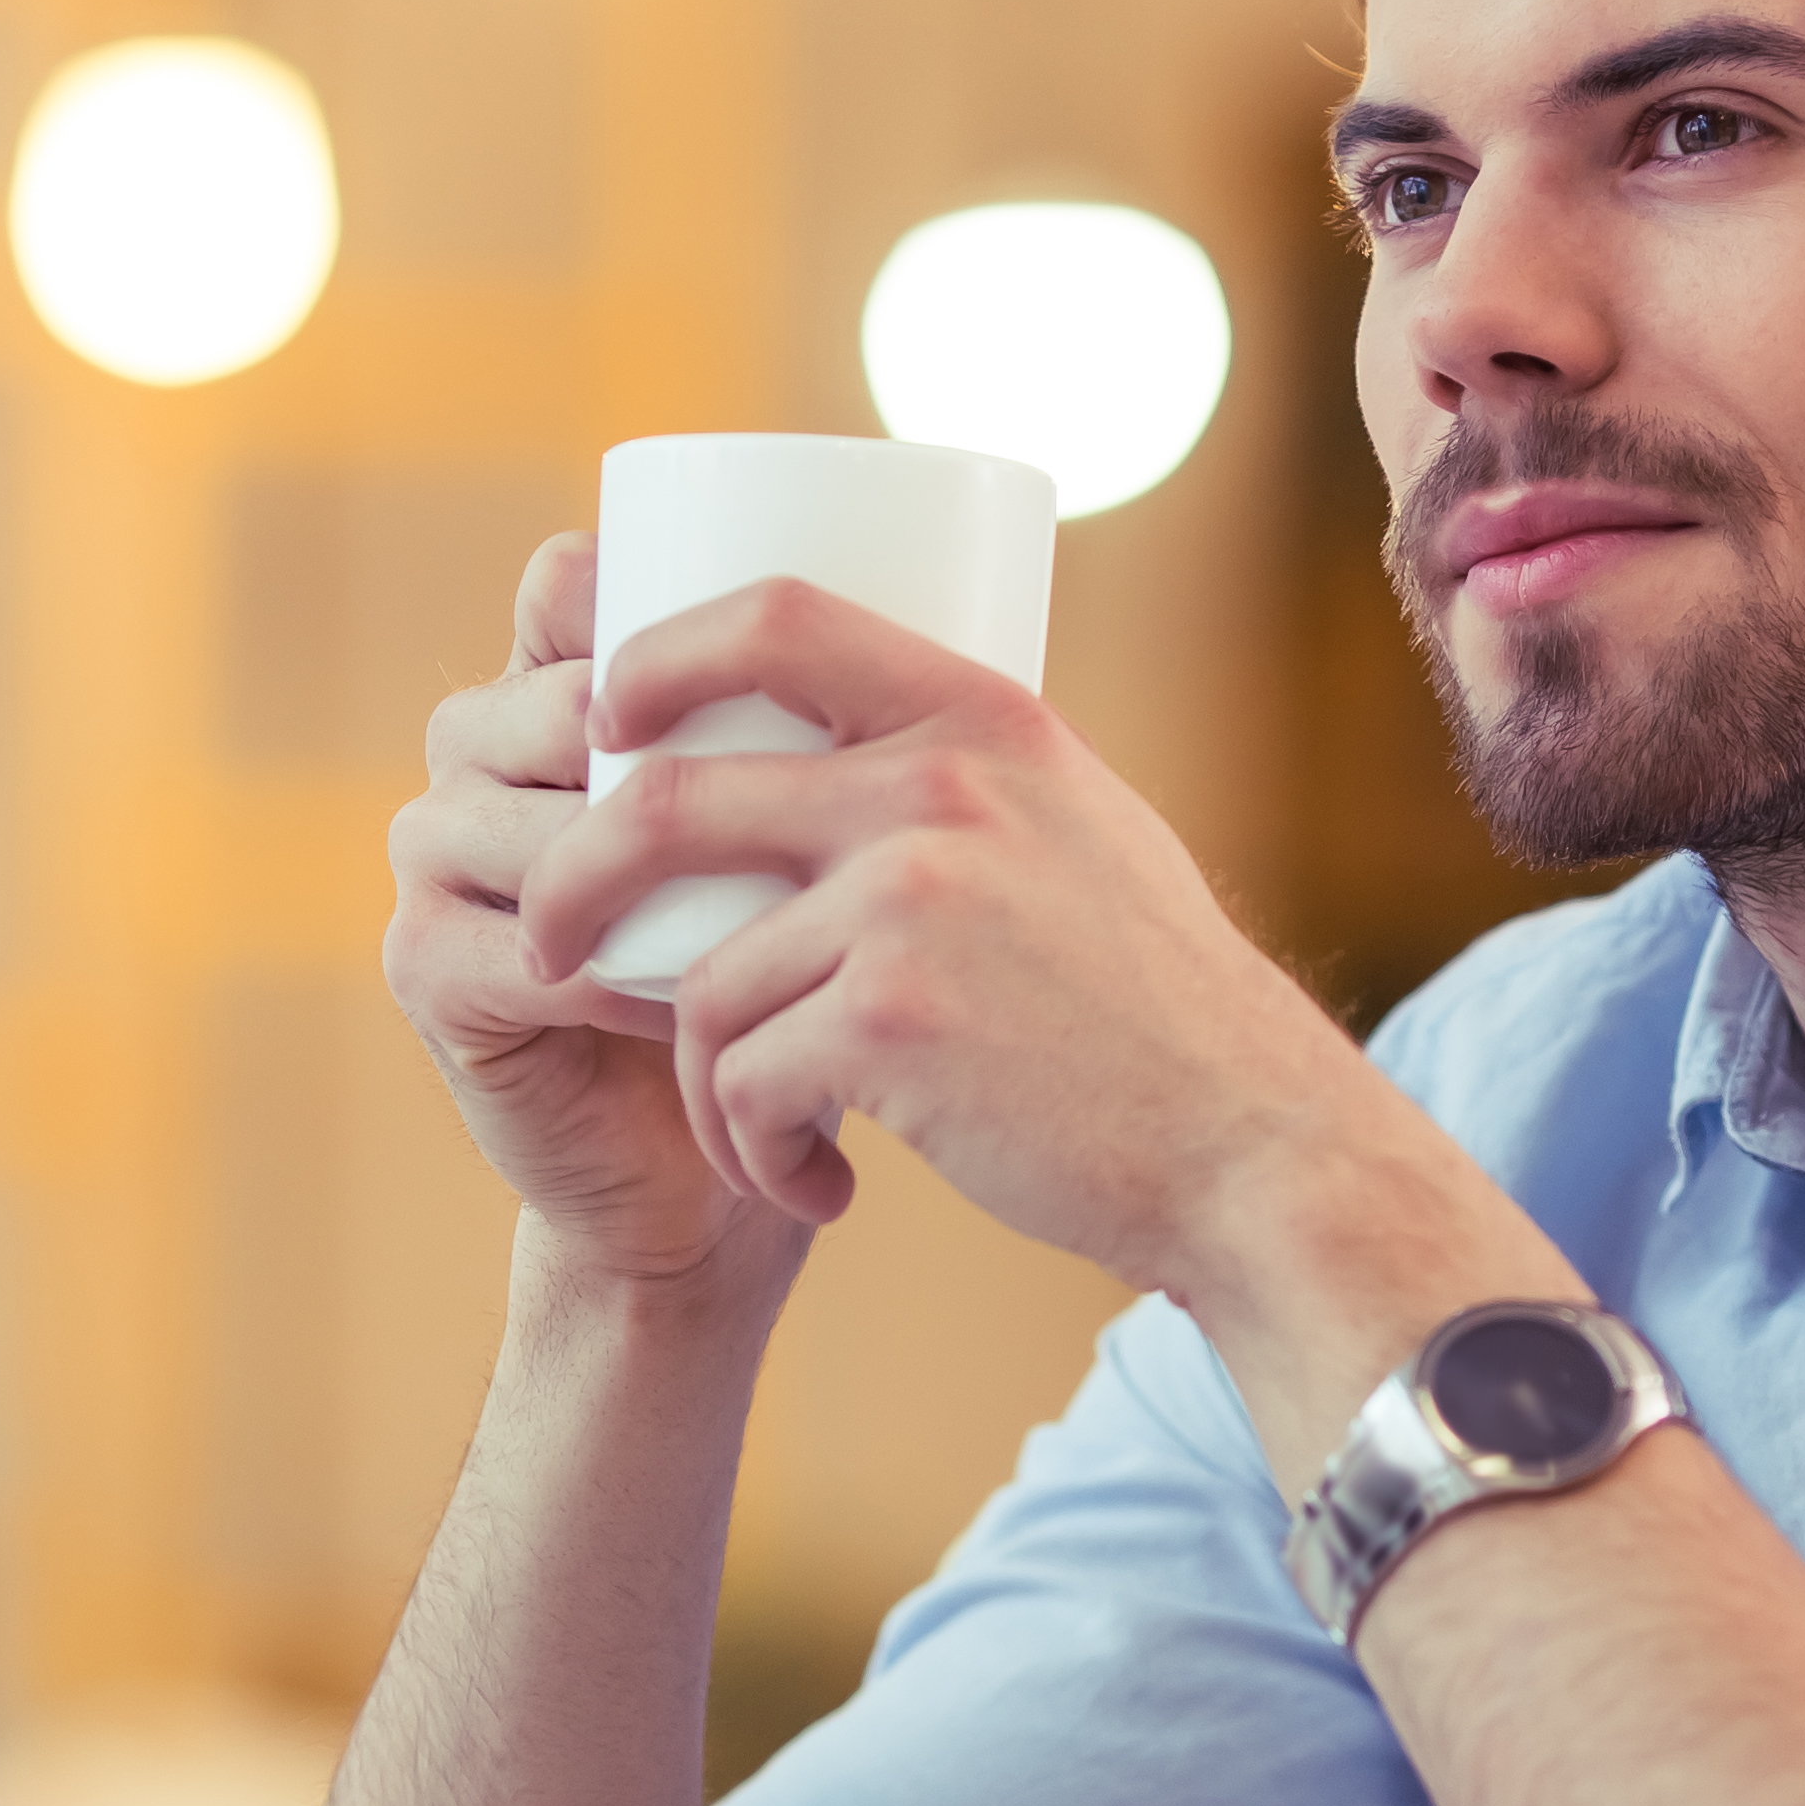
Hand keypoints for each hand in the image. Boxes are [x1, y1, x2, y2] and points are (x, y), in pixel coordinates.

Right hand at [382, 536, 811, 1299]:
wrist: (743, 1157)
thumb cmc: (814, 969)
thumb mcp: (834, 822)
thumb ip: (857, 714)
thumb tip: (991, 587)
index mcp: (561, 683)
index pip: (570, 584)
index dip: (652, 598)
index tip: (789, 658)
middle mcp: (478, 750)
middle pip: (553, 696)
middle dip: (673, 743)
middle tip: (806, 805)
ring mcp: (439, 854)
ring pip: (536, 820)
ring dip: (655, 867)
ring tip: (770, 919)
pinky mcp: (427, 968)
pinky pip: (516, 946)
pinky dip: (610, 977)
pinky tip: (688, 1006)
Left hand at [513, 576, 1414, 1303]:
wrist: (1253, 1151)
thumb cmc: (1162, 1014)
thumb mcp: (1081, 832)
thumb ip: (968, 782)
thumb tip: (835, 756)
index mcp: (982, 718)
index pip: (773, 618)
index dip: (653, 654)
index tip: (602, 721)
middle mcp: (940, 787)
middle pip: (668, 804)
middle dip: (574, 884)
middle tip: (550, 944)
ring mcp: (911, 902)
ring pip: (705, 985)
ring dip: (713, 1084)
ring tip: (776, 1141)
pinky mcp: (891, 1025)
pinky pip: (743, 1084)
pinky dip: (758, 1153)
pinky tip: (820, 1187)